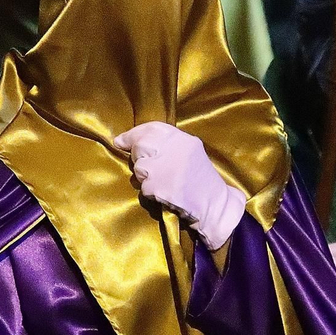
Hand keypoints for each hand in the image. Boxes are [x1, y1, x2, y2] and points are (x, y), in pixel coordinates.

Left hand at [112, 122, 246, 250]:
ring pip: (139, 169)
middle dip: (138, 157)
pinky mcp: (160, 187)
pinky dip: (150, 192)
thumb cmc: (200, 179)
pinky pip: (144, 188)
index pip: (151, 128)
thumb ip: (166, 144)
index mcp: (183, 139)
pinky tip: (166, 193)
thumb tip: (126, 140)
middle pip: (140, 146)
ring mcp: (166, 169)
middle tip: (149, 168)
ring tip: (164, 182)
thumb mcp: (189, 152)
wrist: (214, 205)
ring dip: (145, 178)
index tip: (120, 141)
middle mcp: (174, 150)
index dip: (132, 134)